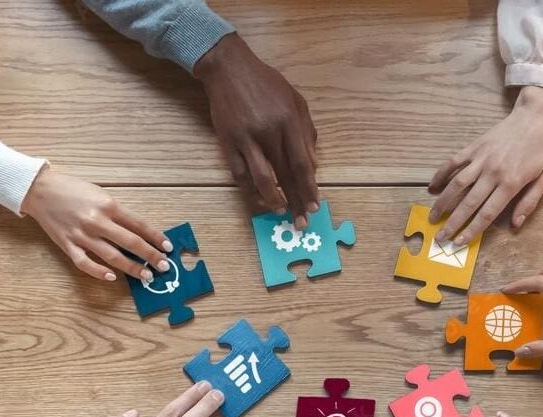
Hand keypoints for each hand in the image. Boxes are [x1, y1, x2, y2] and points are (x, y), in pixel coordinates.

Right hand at [21, 166, 170, 281]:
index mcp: (108, 205)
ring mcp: (81, 234)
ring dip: (132, 268)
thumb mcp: (100, 194)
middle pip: (130, 242)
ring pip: (112, 256)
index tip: (168, 248)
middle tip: (164, 266)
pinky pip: (85, 263)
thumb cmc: (73, 190)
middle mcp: (97, 221)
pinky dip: (99, 272)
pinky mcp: (67, 244)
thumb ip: (118, 212)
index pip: (139, 225)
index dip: (156, 238)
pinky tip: (112, 278)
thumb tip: (139, 231)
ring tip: (146, 275)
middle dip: (151, 256)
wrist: (39, 189)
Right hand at [194, 34, 318, 228]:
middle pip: (286, 176)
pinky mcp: (228, 142)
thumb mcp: (296, 101)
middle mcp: (269, 132)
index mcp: (289, 121)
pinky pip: (240, 175)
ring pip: (262, 179)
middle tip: (301, 222)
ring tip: (281, 213)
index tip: (315, 207)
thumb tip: (313, 165)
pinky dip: (250, 191)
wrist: (228, 68)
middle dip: (295, 201)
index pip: (303, 164)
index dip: (309, 188)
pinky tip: (259, 201)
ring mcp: (246, 139)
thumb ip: (307, 132)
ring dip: (273, 200)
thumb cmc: (267, 84)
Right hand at [428, 86, 542, 245]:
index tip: (459, 242)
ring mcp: (481, 159)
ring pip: (457, 184)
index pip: (487, 213)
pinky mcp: (474, 147)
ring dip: (442, 203)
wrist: (536, 116)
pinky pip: (453, 162)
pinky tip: (432, 188)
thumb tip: (515, 224)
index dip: (472, 230)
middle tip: (440, 237)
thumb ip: (529, 202)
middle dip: (452, 223)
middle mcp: (493, 172)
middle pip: (468, 203)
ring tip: (432, 217)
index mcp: (511, 183)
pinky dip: (440, 175)